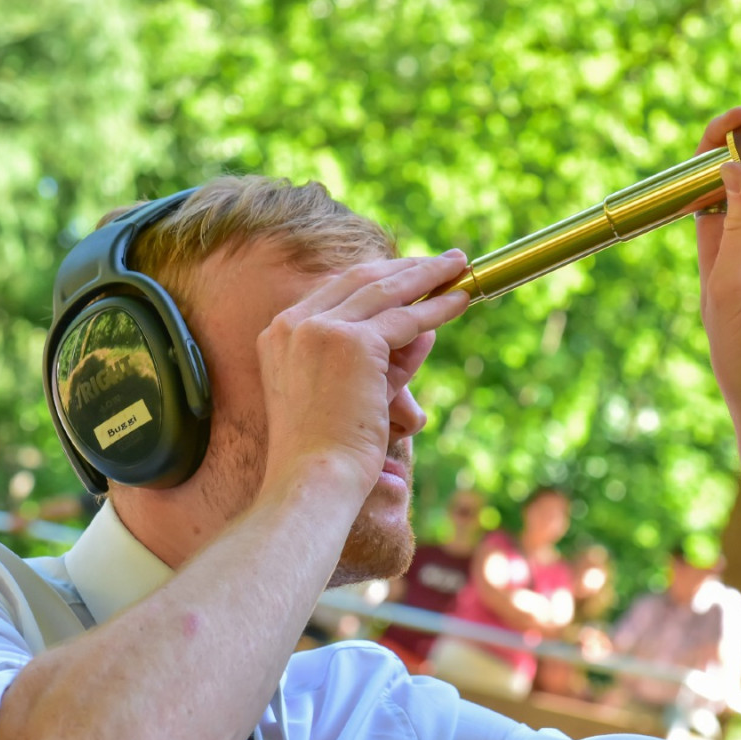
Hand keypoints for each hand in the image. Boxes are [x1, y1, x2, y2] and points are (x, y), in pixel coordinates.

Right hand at [256, 251, 469, 498]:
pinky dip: (438, 307)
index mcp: (279, 333)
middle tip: (440, 261)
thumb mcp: (353, 392)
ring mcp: (321, 329)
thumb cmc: (328, 451)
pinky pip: (406, 318)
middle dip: (405, 267)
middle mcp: (294, 324)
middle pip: (360, 279)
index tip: (408, 273)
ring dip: (428, 276)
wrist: (314, 479)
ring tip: (458, 265)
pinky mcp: (353, 342)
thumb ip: (385, 358)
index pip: (336, 289)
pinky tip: (461, 299)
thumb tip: (425, 330)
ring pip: (386, 291)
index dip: (377, 277)